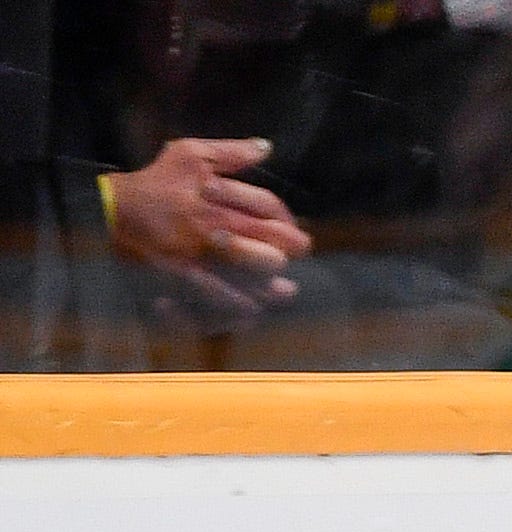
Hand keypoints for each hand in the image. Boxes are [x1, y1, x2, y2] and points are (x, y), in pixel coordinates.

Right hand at [105, 137, 309, 320]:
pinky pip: (219, 290)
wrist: (114, 208)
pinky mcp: (183, 270)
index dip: (286, 217)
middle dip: (291, 245)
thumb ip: (229, 151)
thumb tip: (265, 146)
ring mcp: (197, 245)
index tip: (294, 227)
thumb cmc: (156, 180)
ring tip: (284, 283)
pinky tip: (256, 308)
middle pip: (267, 233)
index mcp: (214, 188)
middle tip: (300, 250)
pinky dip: (241, 301)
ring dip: (272, 272)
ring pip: (250, 261)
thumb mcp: (189, 154)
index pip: (265, 204)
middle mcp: (210, 216)